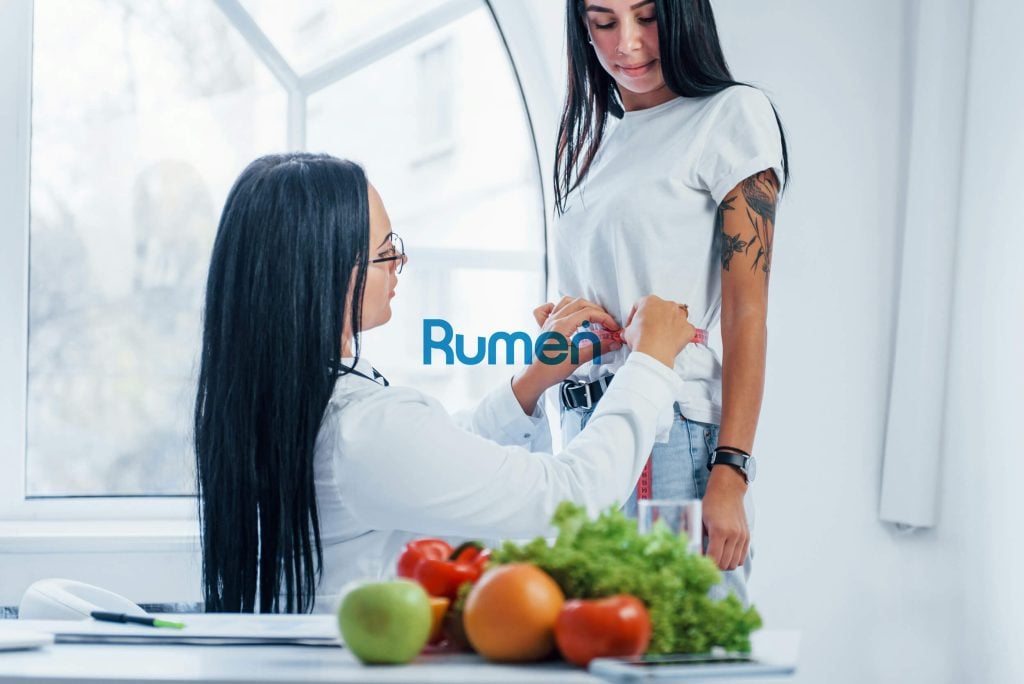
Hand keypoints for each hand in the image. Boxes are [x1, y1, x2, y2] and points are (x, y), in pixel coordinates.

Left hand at [511, 297, 621, 414]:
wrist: (535, 377)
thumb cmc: (550, 370)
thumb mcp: (578, 359)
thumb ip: (597, 348)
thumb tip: (613, 342)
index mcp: (561, 326)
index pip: (588, 313)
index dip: (604, 318)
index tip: (612, 327)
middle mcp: (553, 320)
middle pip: (579, 303)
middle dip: (596, 311)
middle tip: (606, 322)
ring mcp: (548, 322)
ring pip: (566, 302)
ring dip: (581, 306)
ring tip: (592, 316)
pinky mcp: (545, 327)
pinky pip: (547, 309)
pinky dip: (558, 307)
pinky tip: (565, 313)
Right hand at [622, 295, 695, 367]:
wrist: (653, 352)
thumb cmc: (642, 339)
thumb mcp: (627, 331)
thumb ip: (630, 328)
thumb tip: (629, 333)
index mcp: (651, 301)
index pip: (641, 304)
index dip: (636, 315)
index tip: (635, 323)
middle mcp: (667, 305)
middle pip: (662, 308)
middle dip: (656, 317)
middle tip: (649, 329)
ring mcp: (680, 316)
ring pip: (677, 316)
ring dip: (671, 323)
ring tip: (663, 334)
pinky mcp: (688, 328)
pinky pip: (686, 329)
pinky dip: (681, 334)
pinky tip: (673, 340)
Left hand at [702, 466, 748, 570]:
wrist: (728, 491)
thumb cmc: (710, 504)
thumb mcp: (700, 520)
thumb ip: (698, 539)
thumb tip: (694, 555)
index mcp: (719, 531)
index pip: (714, 559)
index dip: (705, 564)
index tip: (698, 562)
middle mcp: (733, 535)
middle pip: (724, 564)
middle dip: (714, 566)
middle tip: (705, 561)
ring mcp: (742, 537)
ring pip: (734, 564)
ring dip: (724, 564)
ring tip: (715, 558)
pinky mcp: (747, 537)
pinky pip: (741, 558)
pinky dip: (733, 560)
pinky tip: (724, 554)